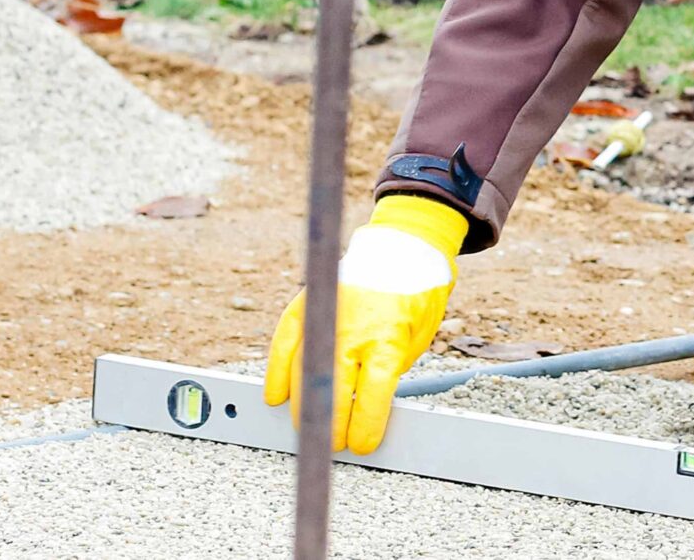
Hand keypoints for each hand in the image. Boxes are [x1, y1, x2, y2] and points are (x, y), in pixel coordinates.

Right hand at [262, 194, 469, 452]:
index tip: (362, 444)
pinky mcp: (306, 304)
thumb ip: (391, 371)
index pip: (373, 392)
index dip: (365, 424)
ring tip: (309, 427)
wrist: (403, 247)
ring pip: (303, 371)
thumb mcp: (418, 340)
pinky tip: (275, 397)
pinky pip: (283, 343)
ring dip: (303, 405)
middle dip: (331, 423)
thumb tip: (366, 408)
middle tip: (333, 443)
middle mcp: (352, 327)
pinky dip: (277, 372)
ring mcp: (324, 314)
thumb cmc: (415, 298)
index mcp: (388, 336)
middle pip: (332, 388)